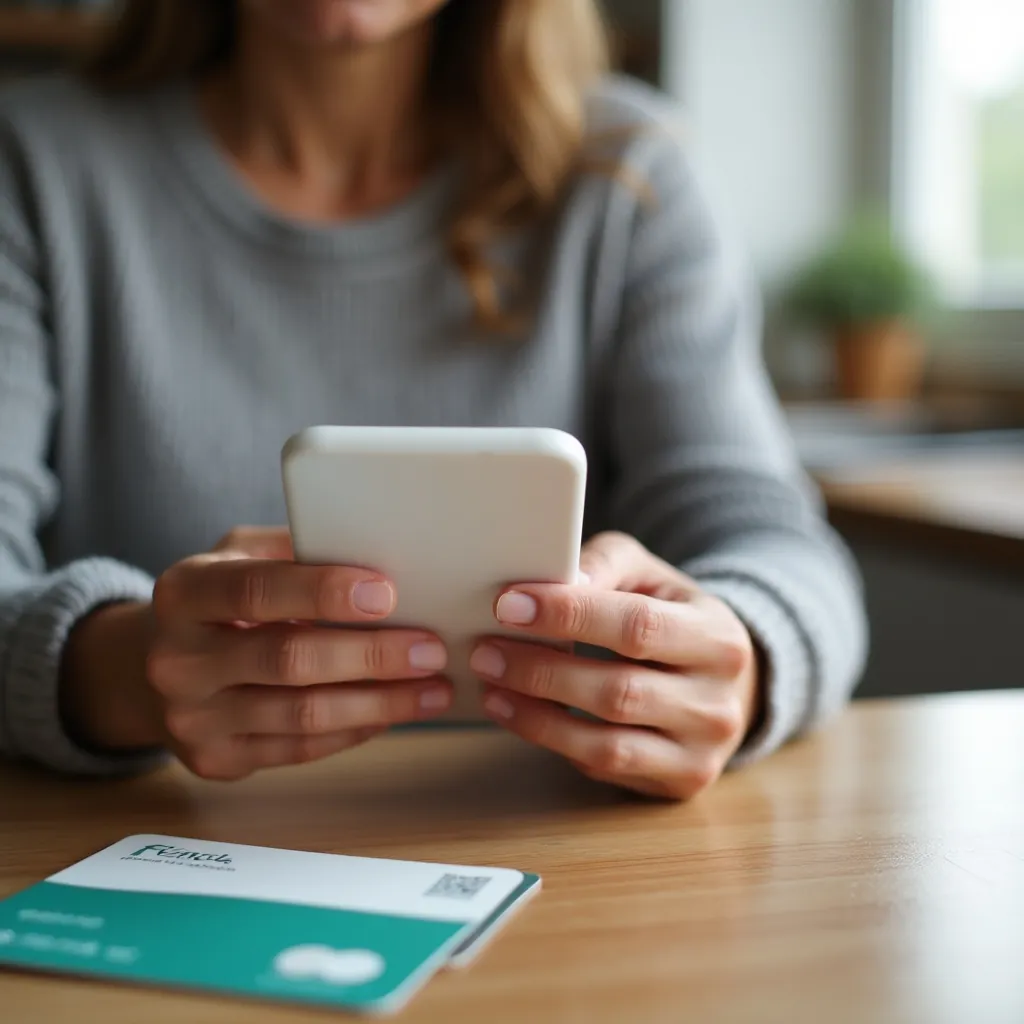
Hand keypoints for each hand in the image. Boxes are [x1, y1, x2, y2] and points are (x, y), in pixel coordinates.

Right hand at [61, 527, 452, 778]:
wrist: (152, 666)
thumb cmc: (221, 599)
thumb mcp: (241, 555)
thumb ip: (296, 550)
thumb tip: (381, 551)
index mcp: (184, 592)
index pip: (256, 591)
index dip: (323, 592)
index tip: (387, 593)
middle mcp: (178, 658)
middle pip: (289, 659)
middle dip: (372, 655)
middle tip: (430, 649)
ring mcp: (193, 716)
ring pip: (303, 714)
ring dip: (381, 702)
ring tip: (433, 688)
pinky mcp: (215, 759)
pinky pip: (300, 749)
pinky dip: (356, 729)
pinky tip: (393, 711)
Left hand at [470, 533, 761, 799]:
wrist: (724, 683)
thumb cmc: (671, 618)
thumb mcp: (649, 576)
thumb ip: (605, 564)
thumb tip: (561, 580)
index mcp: (718, 638)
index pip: (637, 626)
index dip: (568, 616)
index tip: (509, 605)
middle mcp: (718, 703)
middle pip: (618, 691)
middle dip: (540, 670)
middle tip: (485, 650)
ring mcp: (701, 753)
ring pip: (607, 743)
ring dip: (537, 715)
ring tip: (491, 685)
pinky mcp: (678, 783)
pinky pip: (604, 768)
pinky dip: (552, 740)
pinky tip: (517, 712)